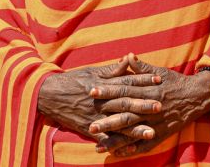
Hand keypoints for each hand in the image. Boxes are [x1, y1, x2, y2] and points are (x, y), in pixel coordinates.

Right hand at [38, 56, 161, 148]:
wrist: (49, 94)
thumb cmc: (73, 80)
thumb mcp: (93, 71)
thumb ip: (112, 69)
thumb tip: (128, 60)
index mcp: (104, 84)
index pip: (128, 80)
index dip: (143, 80)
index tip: (159, 79)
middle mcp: (101, 100)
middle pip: (126, 102)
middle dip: (143, 104)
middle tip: (160, 106)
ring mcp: (95, 116)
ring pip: (118, 123)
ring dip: (134, 128)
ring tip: (150, 132)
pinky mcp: (88, 129)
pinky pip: (104, 139)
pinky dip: (116, 144)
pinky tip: (129, 149)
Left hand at [90, 53, 209, 155]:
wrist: (197, 97)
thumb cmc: (176, 82)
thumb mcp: (160, 72)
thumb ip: (142, 67)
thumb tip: (128, 56)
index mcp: (150, 90)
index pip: (125, 90)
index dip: (108, 91)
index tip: (92, 92)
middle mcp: (152, 107)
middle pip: (126, 114)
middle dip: (107, 119)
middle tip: (90, 123)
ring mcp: (156, 122)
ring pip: (133, 131)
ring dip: (115, 138)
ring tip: (97, 143)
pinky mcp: (160, 134)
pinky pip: (143, 144)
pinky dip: (129, 149)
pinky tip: (116, 152)